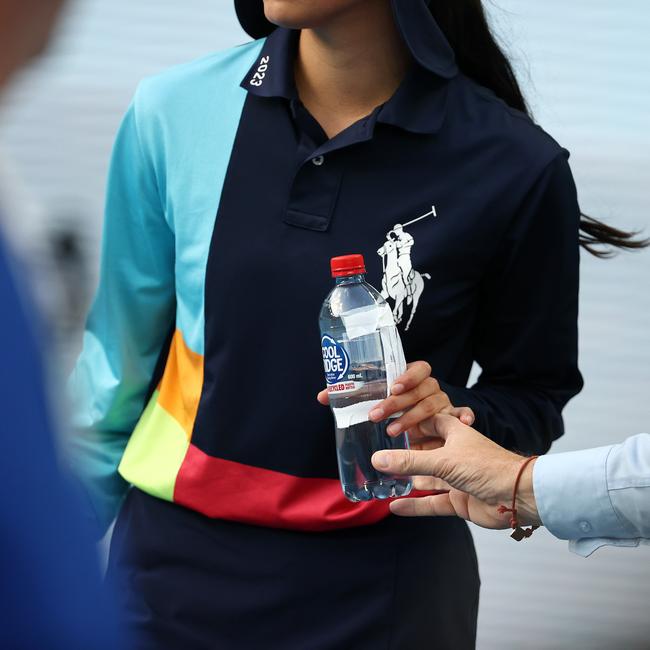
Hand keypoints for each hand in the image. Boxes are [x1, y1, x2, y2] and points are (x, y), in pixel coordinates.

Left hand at [317, 361, 474, 449]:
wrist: (426, 427)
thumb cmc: (397, 408)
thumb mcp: (377, 401)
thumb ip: (354, 396)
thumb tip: (322, 397)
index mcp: (414, 379)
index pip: (417, 368)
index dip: (406, 375)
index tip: (392, 386)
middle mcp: (431, 388)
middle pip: (421, 389)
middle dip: (398, 403)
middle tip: (376, 416)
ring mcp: (444, 404)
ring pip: (434, 405)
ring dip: (413, 417)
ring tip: (392, 430)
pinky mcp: (455, 420)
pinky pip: (464, 415)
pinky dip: (466, 416)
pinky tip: (464, 423)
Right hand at [371, 414, 540, 529]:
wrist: (518, 497)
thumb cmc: (488, 467)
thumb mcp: (443, 460)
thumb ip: (409, 461)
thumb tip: (378, 459)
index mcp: (455, 434)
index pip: (430, 423)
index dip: (411, 424)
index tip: (388, 426)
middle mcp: (455, 454)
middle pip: (425, 452)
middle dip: (405, 455)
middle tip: (379, 456)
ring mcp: (457, 478)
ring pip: (427, 478)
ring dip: (408, 480)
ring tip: (383, 481)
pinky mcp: (459, 500)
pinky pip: (433, 502)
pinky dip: (416, 505)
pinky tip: (396, 507)